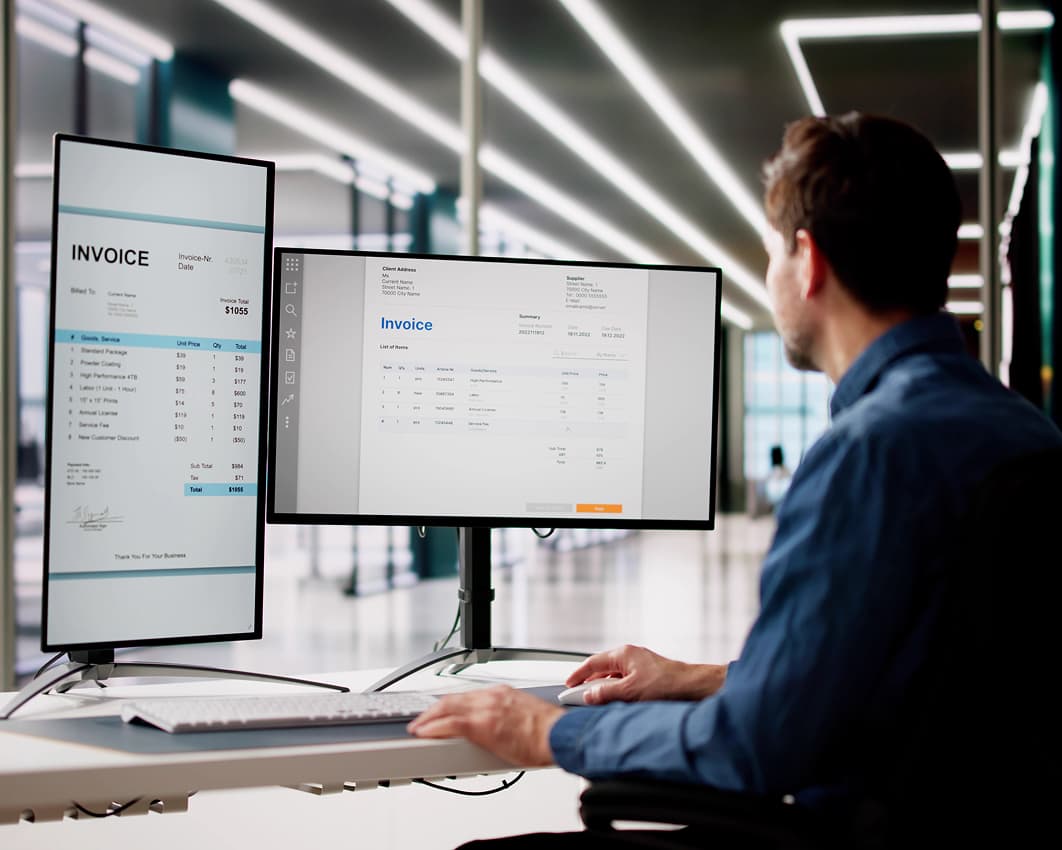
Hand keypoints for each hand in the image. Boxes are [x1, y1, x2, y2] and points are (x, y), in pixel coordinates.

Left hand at [407, 685, 562, 766]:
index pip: (468, 695)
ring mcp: (485, 709)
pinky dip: (433, 727)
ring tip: (417, 727)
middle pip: (453, 698)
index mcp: (502, 693)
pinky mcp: (481, 725)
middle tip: (421, 718)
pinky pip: (449, 724)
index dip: (450, 703)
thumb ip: (510, 718)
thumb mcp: (525, 717)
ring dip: (428, 718)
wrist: (558, 735)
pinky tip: (423, 733)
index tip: (442, 710)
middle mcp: (491, 696)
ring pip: (446, 707)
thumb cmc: (549, 732)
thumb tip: (506, 731)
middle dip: (434, 709)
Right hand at [566, 644, 726, 704]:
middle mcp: (630, 656)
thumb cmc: (666, 684)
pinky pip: (625, 681)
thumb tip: (588, 696)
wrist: (693, 687)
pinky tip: (617, 702)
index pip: (593, 663)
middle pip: (602, 669)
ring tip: (596, 703)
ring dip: (604, 688)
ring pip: (614, 676)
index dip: (578, 675)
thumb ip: (606, 693)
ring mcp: (640, 665)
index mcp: (624, 654)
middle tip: (579, 697)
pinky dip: (616, 691)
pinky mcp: (647, 675)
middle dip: (590, 683)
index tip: (568, 685)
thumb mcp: (630, 691)